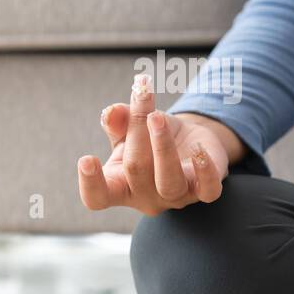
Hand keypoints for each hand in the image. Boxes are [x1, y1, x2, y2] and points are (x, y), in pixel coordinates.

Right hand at [77, 74, 235, 214]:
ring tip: (158, 117)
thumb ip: (117, 122)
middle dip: (137, 129)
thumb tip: (111, 113)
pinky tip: (199, 149)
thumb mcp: (130, 128)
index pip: (98, 198)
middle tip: (141, 95)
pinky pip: (208, 190)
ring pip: (168, 181)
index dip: (90, 184)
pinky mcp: (203, 190)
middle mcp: (146, 197)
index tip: (86, 158)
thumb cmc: (151, 140)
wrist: (189, 143)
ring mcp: (175, 197)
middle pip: (136, 170)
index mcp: (119, 186)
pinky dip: (204, 170)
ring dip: (162, 146)